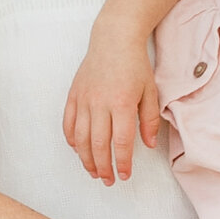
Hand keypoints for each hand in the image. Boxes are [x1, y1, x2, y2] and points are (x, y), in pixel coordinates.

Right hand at [62, 28, 161, 182]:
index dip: (123, 163)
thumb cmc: (135, 65)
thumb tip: (148, 144)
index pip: (122, 142)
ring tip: (93, 171)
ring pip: (81, 138)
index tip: (124, 175)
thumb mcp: (150, 91)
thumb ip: (150, 120)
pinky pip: (68, 123)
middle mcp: (100, 103)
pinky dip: (72, 140)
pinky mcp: (74, 95)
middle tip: (108, 180)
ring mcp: (84, 99)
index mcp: (123, 103)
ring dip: (86, 158)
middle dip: (103, 167)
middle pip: (99, 144)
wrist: (114, 38)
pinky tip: (78, 150)